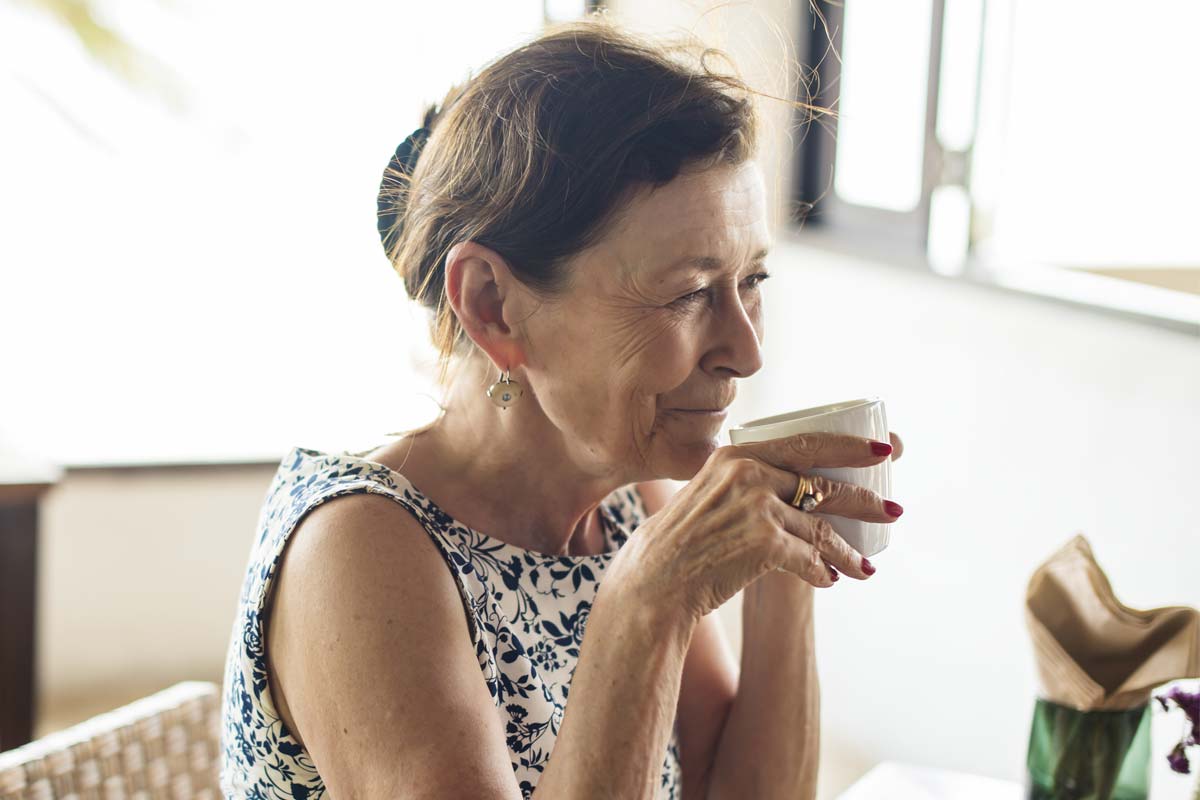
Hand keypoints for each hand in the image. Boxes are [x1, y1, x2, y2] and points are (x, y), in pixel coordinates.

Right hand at [607, 431, 904, 622]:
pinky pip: (809, 559)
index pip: (806, 442)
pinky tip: (830, 580)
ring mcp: (758, 507)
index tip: (883, 450)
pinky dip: (823, 572)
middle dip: (865, 500)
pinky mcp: (764, 543)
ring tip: (865, 566)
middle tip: (894, 511)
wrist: (655, 580)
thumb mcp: (709, 494)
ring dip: (847, 551)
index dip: (850, 446)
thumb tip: (791, 487)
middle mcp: (749, 474)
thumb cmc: (680, 542)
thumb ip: (744, 483)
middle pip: (823, 485)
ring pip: (822, 529)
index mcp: (737, 455)